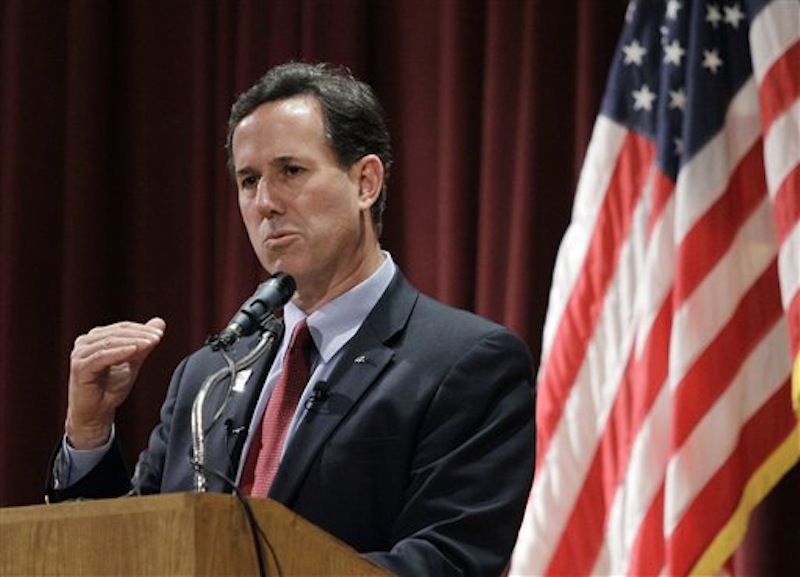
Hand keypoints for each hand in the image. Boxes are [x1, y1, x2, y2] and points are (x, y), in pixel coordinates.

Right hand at [65, 317, 165, 449]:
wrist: (97, 414)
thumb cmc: (111, 388)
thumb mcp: (132, 362)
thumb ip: (144, 343)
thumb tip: (159, 322)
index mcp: (96, 338)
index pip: (122, 328)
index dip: (142, 329)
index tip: (160, 333)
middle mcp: (85, 343)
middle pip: (117, 333)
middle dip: (139, 334)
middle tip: (157, 337)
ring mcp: (80, 354)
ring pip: (110, 342)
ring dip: (133, 341)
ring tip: (151, 343)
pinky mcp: (79, 367)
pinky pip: (102, 356)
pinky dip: (120, 352)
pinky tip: (134, 351)